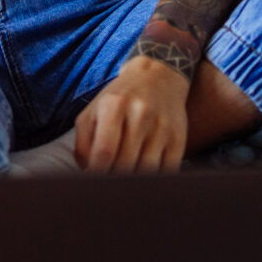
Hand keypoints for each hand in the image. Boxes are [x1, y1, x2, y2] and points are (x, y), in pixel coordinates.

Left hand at [73, 56, 190, 172]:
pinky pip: (167, 170)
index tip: (92, 182)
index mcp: (114, 105)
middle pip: (125, 164)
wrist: (157, 78)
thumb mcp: (92, 112)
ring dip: (134, 182)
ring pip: (147, 171)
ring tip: (125, 181)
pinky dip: (154, 180)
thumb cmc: (119, 100)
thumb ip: (83, 143)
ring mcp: (162, 126)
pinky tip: (144, 177)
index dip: (97, 173)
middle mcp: (140, 113)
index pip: (104, 151)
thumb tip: (87, 172)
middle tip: (107, 184)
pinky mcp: (179, 138)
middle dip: (113, 179)